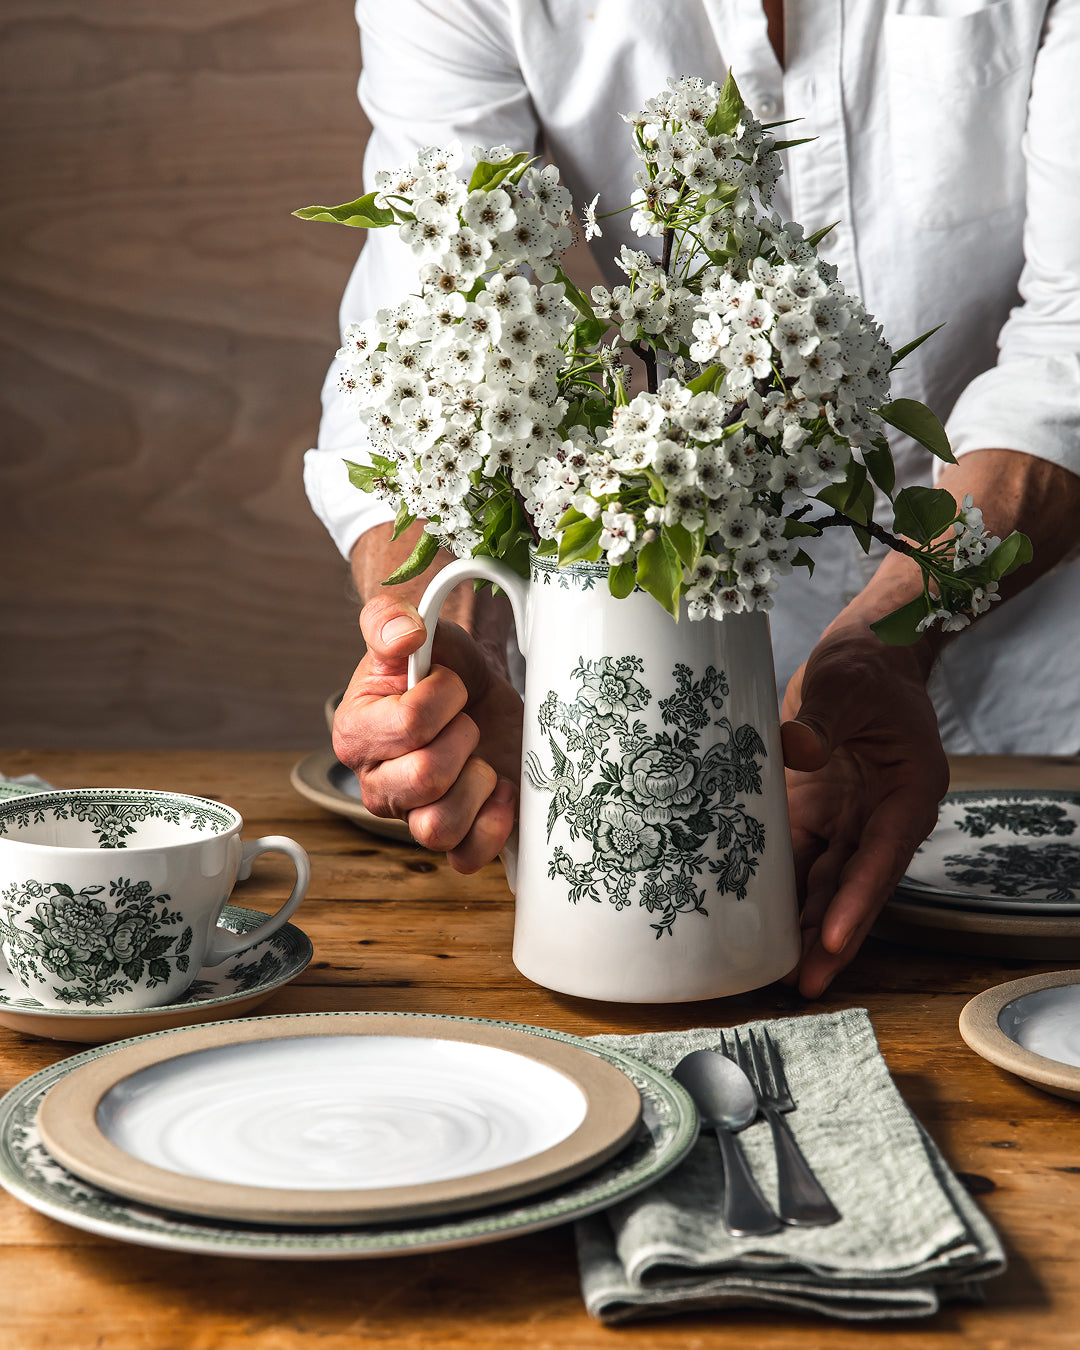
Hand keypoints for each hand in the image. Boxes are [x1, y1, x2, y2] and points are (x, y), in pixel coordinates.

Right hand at [333, 595, 522, 872]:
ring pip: (438, 827)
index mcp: (356, 733)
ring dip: (476, 784)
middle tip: (468, 721)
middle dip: (463, 738)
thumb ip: (390, 618)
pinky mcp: (455, 835)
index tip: (452, 684)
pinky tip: (501, 789)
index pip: (409, 725)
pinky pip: (465, 857)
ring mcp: (413, 815)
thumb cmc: (440, 664)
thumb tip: (404, 634)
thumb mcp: (414, 628)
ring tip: (480, 757)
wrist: (476, 688)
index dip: (445, 698)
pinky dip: (491, 827)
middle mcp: (377, 783)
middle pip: (425, 778)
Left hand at [780, 625, 948, 997]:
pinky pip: (803, 861)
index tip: (836, 938)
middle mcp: (883, 816)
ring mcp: (850, 819)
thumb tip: (796, 751)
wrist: (862, 656)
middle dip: (835, 937)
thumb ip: (823, 720)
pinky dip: (784, 893)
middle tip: (804, 984)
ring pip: (831, 885)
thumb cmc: (864, 668)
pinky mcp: (819, 814)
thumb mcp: (846, 685)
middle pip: (859, 887)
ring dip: (809, 928)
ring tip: (779, 975)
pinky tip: (757, 926)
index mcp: (909, 790)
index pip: (883, 854)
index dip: (859, 899)